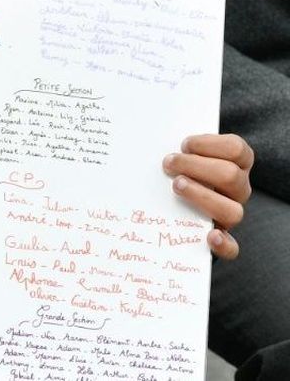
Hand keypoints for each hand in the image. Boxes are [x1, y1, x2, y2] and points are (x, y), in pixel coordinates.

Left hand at [163, 134, 252, 259]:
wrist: (171, 203)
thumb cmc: (176, 170)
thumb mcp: (180, 154)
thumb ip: (177, 148)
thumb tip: (145, 135)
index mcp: (235, 164)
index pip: (237, 149)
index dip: (210, 144)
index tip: (184, 144)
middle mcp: (237, 189)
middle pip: (231, 176)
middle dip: (195, 166)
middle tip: (168, 164)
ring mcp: (231, 213)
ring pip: (233, 210)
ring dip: (201, 196)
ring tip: (175, 186)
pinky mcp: (221, 238)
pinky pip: (232, 248)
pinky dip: (224, 244)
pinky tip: (210, 236)